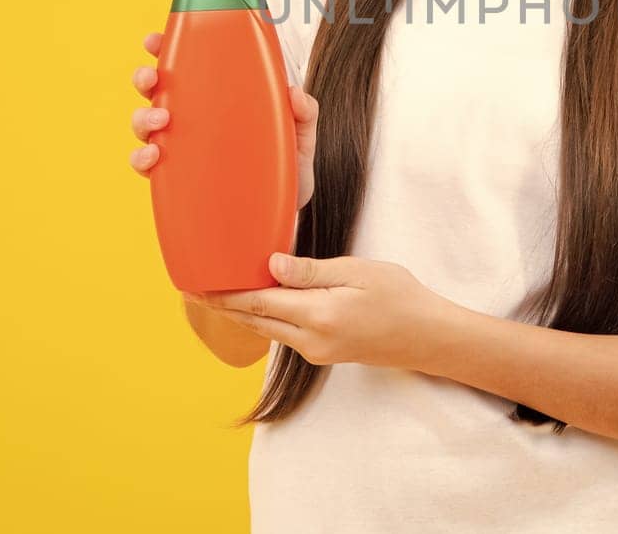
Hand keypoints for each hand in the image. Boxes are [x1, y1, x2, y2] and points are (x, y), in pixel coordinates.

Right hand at [130, 30, 318, 210]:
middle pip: (156, 91)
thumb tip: (294, 92)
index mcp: (217, 99)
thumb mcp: (300, 135)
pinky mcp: (177, 180)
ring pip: (145, 125)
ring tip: (160, 119)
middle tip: (152, 78)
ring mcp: (182, 149)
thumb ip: (303, 112)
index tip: (154, 40)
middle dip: (145, 78)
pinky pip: (147, 167)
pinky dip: (141, 159)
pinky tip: (153, 156)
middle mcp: (193, 120)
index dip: (165, 49)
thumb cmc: (286, 167)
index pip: (186, 68)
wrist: (284, 212)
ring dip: (143, 118)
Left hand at [187, 253, 455, 371]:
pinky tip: (256, 304)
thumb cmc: (399, 296)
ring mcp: (315, 351)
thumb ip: (311, 271)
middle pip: (255, 320)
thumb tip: (270, 263)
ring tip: (215, 294)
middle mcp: (311, 339)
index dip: (223, 293)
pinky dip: (264, 318)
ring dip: (241, 312)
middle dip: (222, 304)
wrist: (426, 337)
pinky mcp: (322, 354)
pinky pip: (283, 334)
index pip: (258, 302)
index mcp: (318, 315)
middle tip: (191, 289)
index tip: (195, 283)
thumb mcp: (357, 272)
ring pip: (267, 329)